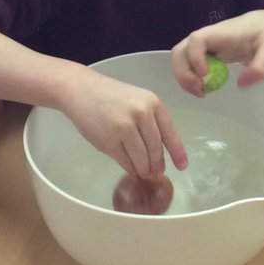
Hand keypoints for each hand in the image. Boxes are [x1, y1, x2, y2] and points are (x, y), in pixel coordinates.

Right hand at [65, 68, 186, 178]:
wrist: (81, 90)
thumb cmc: (110, 96)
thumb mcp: (137, 100)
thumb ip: (150, 122)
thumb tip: (159, 153)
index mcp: (153, 103)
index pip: (170, 133)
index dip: (177, 152)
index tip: (182, 166)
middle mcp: (142, 114)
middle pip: (155, 149)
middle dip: (157, 165)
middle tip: (157, 174)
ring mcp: (124, 128)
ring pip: (141, 158)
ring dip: (144, 169)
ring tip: (144, 173)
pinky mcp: (109, 141)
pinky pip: (125, 161)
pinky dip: (129, 168)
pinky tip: (131, 168)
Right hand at [172, 11, 263, 96]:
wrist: (261, 27)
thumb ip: (261, 64)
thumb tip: (242, 84)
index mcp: (220, 32)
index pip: (197, 39)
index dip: (195, 56)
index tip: (205, 75)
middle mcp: (205, 38)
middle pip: (179, 51)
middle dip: (183, 73)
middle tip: (201, 90)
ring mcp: (200, 46)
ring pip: (178, 59)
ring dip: (183, 78)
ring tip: (202, 92)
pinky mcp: (201, 54)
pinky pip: (185, 65)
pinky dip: (188, 79)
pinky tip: (204, 89)